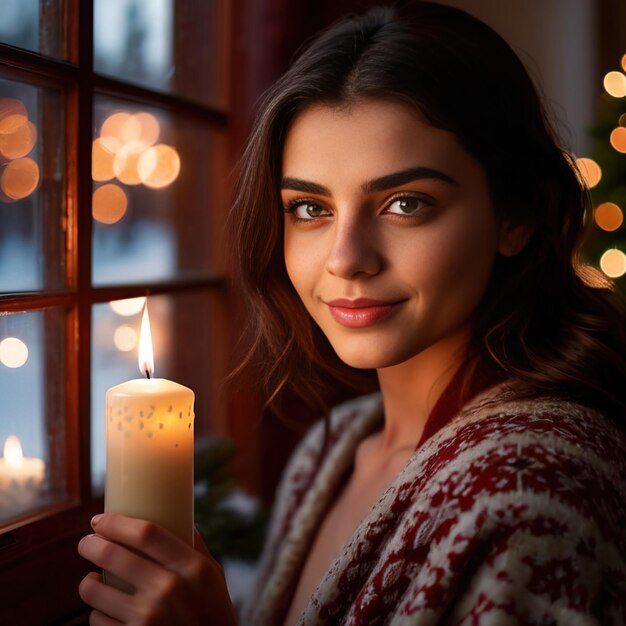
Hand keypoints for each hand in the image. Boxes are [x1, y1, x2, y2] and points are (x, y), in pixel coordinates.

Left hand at [78, 513, 236, 625]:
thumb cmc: (214, 613)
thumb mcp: (214, 576)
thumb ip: (195, 547)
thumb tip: (180, 515)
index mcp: (191, 567)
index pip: (147, 533)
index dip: (116, 522)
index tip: (100, 519)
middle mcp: (169, 589)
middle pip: (113, 555)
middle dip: (90, 545)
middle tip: (86, 542)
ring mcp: (148, 618)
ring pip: (95, 591)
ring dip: (88, 583)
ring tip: (92, 580)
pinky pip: (98, 621)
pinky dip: (97, 614)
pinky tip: (104, 610)